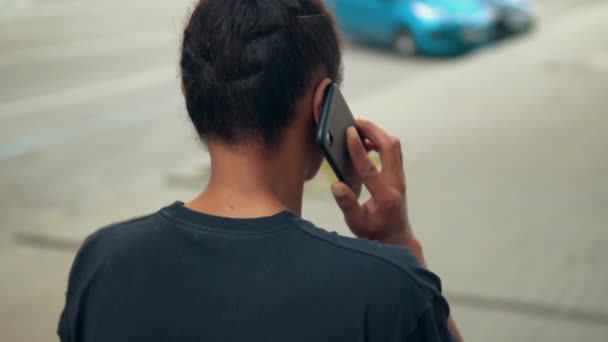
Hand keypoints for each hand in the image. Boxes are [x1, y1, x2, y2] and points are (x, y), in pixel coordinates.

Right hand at [331, 120, 418, 250]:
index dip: (358, 149)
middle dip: (373, 131)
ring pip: (394, 147)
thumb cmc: (374, 233)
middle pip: (390, 148)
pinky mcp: (398, 176)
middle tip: (355, 123)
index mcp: (384, 197)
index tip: (349, 133)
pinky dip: (381, 141)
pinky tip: (367, 143)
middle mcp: (396, 184)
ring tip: (359, 129)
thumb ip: (347, 203)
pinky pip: (393, 151)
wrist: (395, 239)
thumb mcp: (356, 223)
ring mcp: (400, 179)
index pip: (370, 168)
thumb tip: (336, 184)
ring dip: (378, 134)